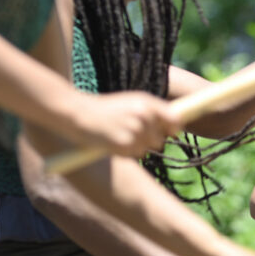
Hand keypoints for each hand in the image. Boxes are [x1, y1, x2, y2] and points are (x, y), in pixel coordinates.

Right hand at [64, 91, 180, 157]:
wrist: (78, 113)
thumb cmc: (106, 108)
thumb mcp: (131, 102)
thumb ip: (153, 110)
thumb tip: (176, 126)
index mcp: (146, 102)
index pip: (174, 119)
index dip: (174, 128)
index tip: (170, 131)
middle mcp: (143, 115)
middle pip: (162, 138)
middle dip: (151, 138)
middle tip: (131, 131)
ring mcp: (134, 130)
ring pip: (149, 147)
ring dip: (139, 145)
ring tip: (121, 134)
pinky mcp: (125, 144)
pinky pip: (137, 154)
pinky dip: (128, 151)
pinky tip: (114, 141)